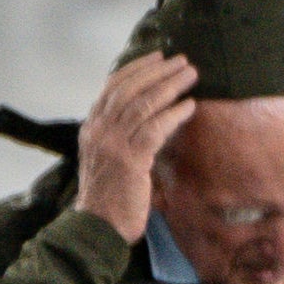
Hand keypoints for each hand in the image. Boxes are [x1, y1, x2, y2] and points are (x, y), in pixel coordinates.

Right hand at [75, 53, 198, 241]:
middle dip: (157, 71)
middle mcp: (98, 130)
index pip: (113, 87)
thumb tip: (145, 120)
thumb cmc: (109, 199)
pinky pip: (154, 129)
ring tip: (192, 75)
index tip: (158, 56)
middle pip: (129, 89)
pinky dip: (173, 114)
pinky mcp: (129, 161)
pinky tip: (190, 105)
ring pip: (143, 104)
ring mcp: (112, 144)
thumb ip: (120, 138)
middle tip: (182, 60)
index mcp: (92, 127)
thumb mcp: (108, 160)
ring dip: (170, 86)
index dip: (137, 68)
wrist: (97, 227)